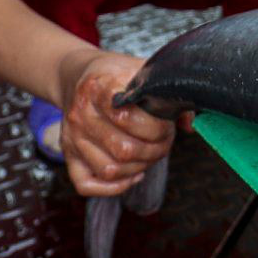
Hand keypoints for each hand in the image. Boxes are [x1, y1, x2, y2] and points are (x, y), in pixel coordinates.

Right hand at [55, 49, 175, 196]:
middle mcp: (81, 114)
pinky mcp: (69, 155)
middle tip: (165, 140)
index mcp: (98, 88)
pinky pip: (87, 184)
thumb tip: (189, 124)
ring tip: (151, 153)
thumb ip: (166, 92)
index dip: (154, 126)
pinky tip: (133, 173)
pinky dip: (115, 187)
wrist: (78, 77)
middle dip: (155, 149)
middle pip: (124, 149)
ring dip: (140, 168)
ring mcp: (73, 137)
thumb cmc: (114, 75)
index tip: (166, 123)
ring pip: (110, 170)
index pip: (126, 116)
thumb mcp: (140, 70)